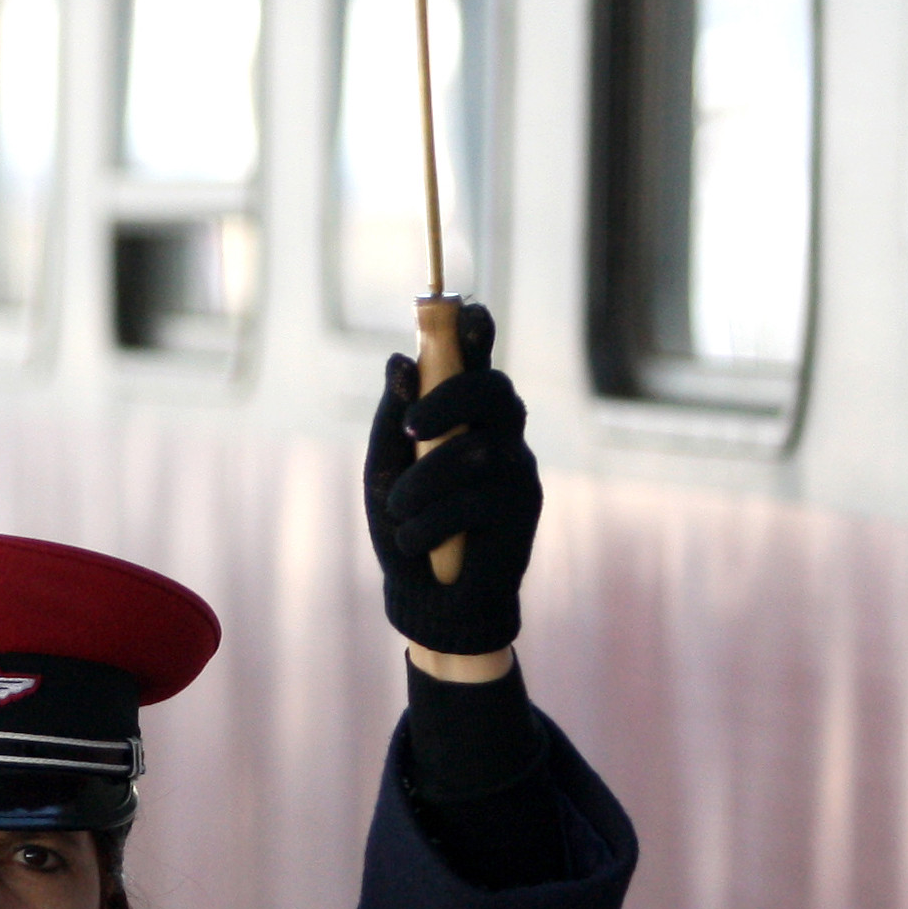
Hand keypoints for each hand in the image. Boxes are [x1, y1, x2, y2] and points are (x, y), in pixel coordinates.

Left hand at [361, 300, 539, 663]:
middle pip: (494, 390)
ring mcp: (517, 471)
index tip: (467, 310)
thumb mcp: (384, 467)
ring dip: (424, 481)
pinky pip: (476, 501)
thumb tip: (397, 361)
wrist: (427, 597)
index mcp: (465, 414)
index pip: (479, 362)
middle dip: (449, 400)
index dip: (478, 333)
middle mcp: (500, 432)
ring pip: (479, 451)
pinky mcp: (523, 513)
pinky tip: (416, 540)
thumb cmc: (405, 521)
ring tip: (399, 511)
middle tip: (410, 429)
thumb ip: (392, 416)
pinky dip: (432, 521)